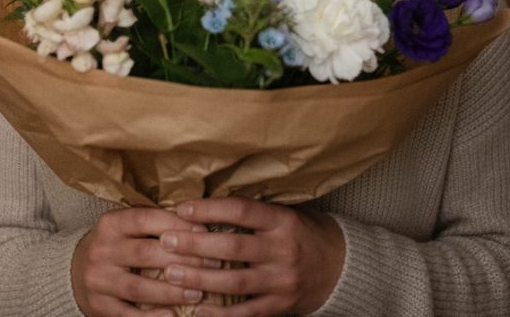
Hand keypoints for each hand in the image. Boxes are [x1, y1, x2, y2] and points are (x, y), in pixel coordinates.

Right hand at [71, 207, 219, 315]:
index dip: (176, 224)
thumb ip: (153, 225)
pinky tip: (173, 316)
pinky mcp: (99, 306)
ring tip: (197, 293)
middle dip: (182, 260)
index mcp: (110, 224)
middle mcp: (101, 250)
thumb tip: (198, 223)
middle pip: (145, 253)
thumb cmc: (114, 246)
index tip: (205, 231)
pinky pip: (127, 315)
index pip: (145, 220)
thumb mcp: (125, 228)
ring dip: (171, 291)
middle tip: (211, 264)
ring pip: (139, 287)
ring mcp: (98, 280)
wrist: (73, 271)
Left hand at [157, 197, 344, 315]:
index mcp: (283, 221)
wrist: (342, 267)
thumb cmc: (303, 232)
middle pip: (233, 247)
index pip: (242, 211)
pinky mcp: (281, 307)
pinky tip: (197, 311)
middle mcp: (283, 251)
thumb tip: (204, 204)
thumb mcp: (286, 212)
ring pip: (235, 282)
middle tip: (166, 240)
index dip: (210, 209)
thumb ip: (252, 212)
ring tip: (171, 273)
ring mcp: (282, 282)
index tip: (182, 208)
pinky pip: (246, 313)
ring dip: (199, 279)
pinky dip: (221, 314)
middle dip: (195, 244)